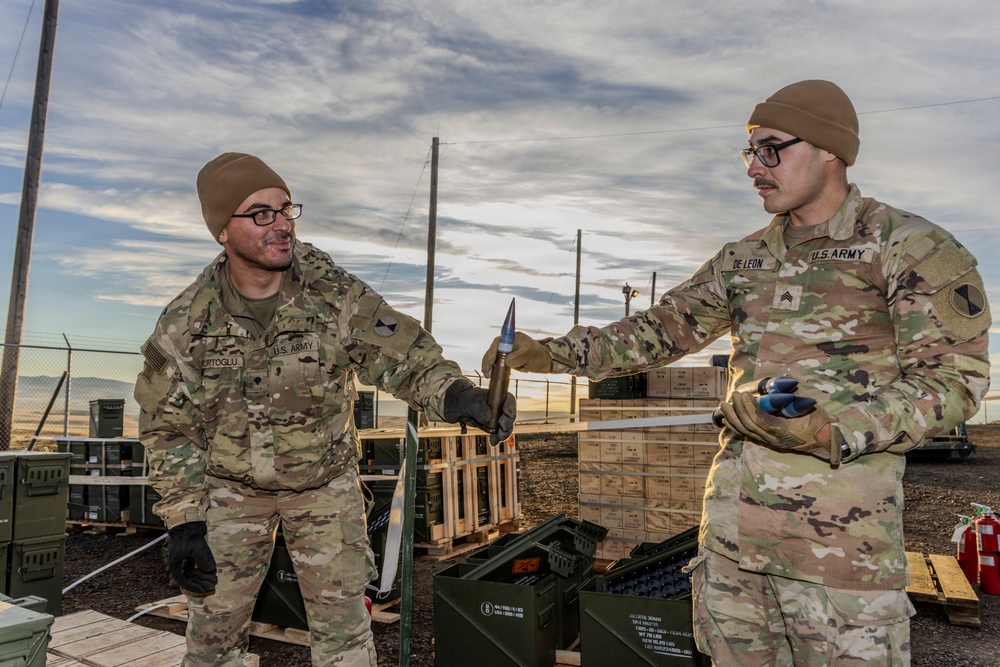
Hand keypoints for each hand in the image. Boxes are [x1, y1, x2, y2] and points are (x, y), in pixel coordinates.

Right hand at [167, 521, 217, 593]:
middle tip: (213, 587)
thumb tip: (210, 570)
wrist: (187, 525)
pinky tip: (211, 574)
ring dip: (203, 579)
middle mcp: (178, 566)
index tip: (204, 590)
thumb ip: (204, 560)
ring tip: (214, 581)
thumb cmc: (190, 536)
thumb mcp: (198, 548)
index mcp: (176, 565)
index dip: (194, 587)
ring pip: (193, 576)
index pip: (184, 582)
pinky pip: (195, 569)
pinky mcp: (189, 559)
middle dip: (201, 584)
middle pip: (189, 580)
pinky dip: (202, 572)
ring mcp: (183, 563)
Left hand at [443, 382, 515, 445]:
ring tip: (495, 439)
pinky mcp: (494, 426)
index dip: (510, 408)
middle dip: (507, 425)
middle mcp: (501, 406)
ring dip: (503, 434)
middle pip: (510, 416)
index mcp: (499, 396)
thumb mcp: (472, 402)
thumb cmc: (468, 400)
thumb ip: (480, 409)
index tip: (505, 415)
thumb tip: (487, 418)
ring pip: (507, 427)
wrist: (461, 407)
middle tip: (501, 430)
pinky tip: (493, 443)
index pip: (510, 401)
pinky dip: (497, 438)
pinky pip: (499, 433)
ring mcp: (499, 417)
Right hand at [481, 332, 552, 376]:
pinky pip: (498, 363)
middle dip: (488, 361)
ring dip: (489, 366)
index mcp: (512, 338)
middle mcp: (508, 343)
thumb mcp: (529, 355)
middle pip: (493, 350)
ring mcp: (507, 351)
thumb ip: (518, 357)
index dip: (492, 351)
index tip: (491, 361)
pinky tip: (492, 375)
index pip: (498, 343)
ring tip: (488, 375)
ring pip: (494, 357)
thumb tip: (507, 362)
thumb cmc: (538, 355)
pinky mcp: (508, 359)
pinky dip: (494, 368)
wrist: (545, 361)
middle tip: (486, 372)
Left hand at [719, 392, 842, 464]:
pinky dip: (736, 427)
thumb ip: (794, 394)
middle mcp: (774, 438)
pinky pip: (749, 435)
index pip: (760, 420)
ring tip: (723, 406)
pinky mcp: (768, 442)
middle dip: (738, 410)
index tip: (743, 394)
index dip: (748, 408)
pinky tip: (727, 420)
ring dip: (733, 418)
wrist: (825, 440)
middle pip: (749, 426)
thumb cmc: (818, 421)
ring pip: (746, 432)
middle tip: (731, 396)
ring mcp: (770, 441)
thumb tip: (784, 379)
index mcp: (783, 430)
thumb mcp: (808, 406)